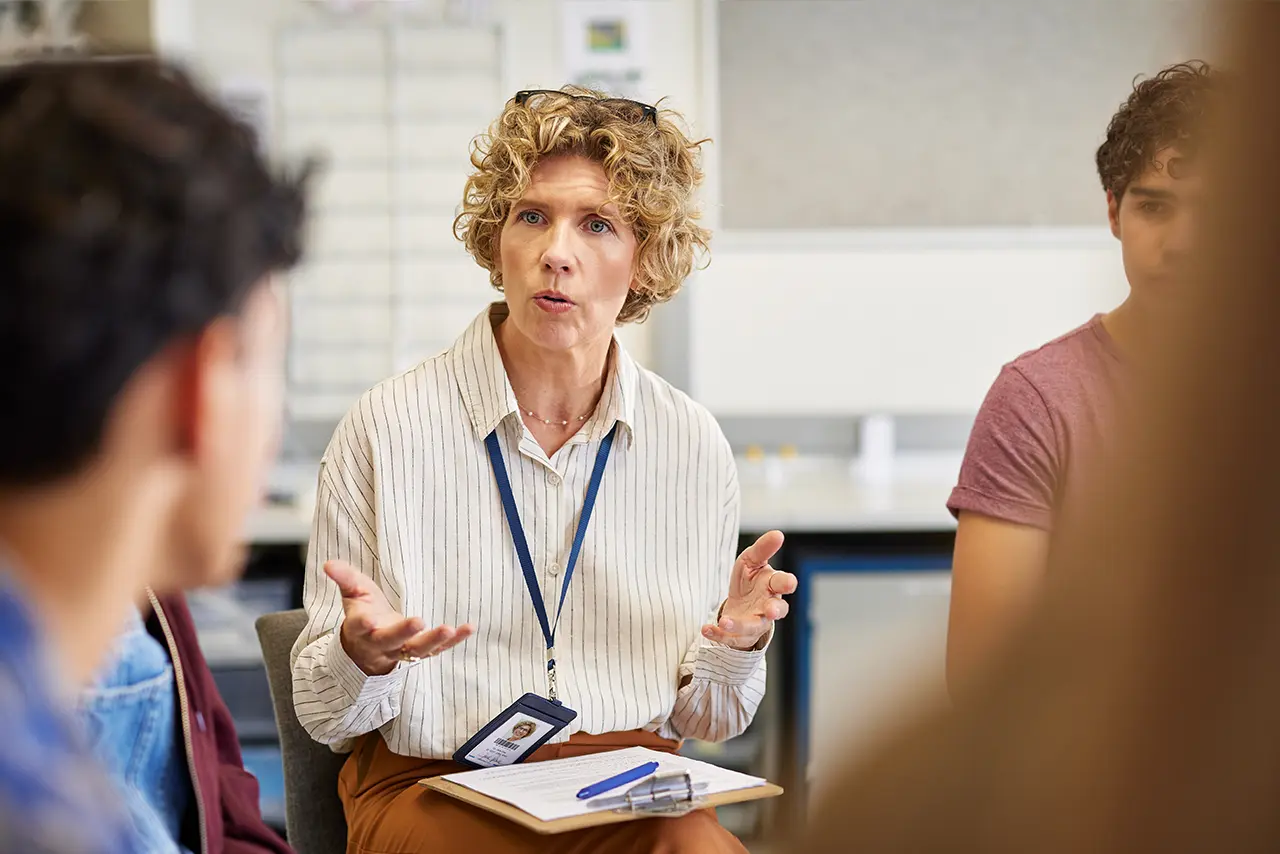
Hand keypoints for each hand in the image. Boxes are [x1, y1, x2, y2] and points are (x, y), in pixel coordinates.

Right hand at [325, 560, 474, 676]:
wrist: (368, 649)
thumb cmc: (362, 614)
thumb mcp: (352, 595)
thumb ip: (344, 578)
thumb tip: (328, 564)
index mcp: (362, 629)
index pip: (360, 627)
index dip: (363, 624)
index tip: (367, 620)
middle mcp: (382, 643)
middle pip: (392, 641)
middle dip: (404, 632)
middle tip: (419, 621)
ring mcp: (403, 650)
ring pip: (418, 650)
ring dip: (434, 641)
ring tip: (449, 629)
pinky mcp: (421, 652)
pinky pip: (440, 649)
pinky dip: (455, 641)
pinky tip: (469, 628)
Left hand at [702, 530, 795, 650]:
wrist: (739, 606)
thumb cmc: (750, 581)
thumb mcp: (752, 561)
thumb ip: (763, 549)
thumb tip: (778, 534)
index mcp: (773, 586)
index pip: (784, 584)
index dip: (787, 583)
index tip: (789, 582)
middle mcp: (768, 607)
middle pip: (777, 610)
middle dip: (775, 610)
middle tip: (771, 610)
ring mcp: (755, 623)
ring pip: (752, 627)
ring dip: (739, 625)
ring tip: (725, 622)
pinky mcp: (739, 636)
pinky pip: (729, 638)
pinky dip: (718, 634)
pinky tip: (706, 629)